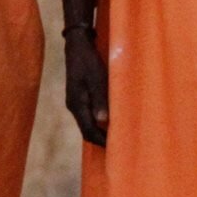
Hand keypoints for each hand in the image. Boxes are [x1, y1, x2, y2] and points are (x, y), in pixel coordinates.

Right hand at [63, 31, 108, 147]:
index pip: (88, 131)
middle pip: (87, 130)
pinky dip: (100, 122)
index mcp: (77, 104)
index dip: (102, 141)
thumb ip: (100, 99)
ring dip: (101, 131)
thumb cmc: (88, 60)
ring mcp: (76, 102)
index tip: (118, 150)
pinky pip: (89, 116)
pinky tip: (111, 122)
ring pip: (88, 124)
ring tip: (118, 137)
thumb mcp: (97, 78)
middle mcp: (74, 106)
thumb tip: (103, 120)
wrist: (77, 46)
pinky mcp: (80, 97)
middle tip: (121, 147)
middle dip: (102, 140)